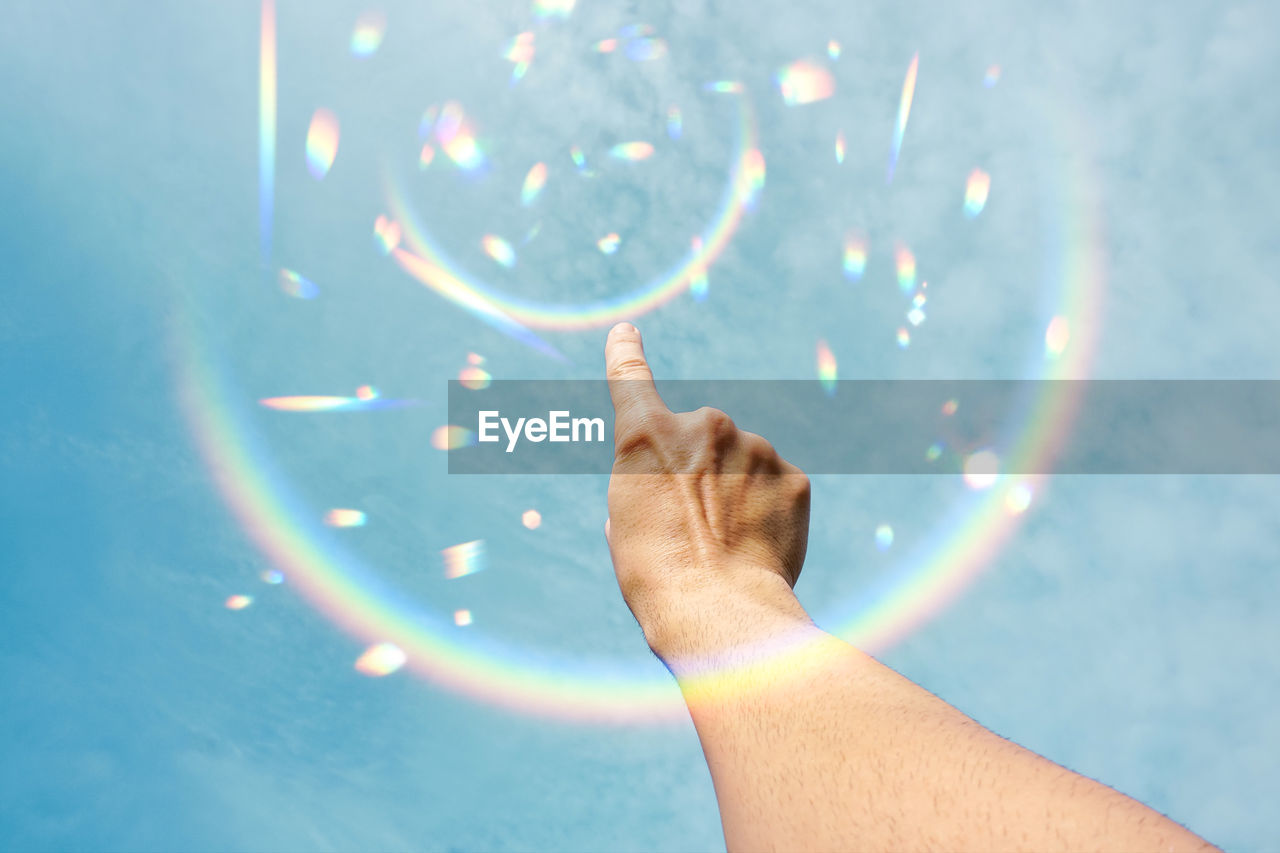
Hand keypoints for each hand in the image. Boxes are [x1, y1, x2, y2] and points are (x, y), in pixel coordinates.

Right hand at [603, 323, 812, 664]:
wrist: (718, 611)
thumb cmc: (656, 576)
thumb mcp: (624, 528)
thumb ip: (646, 490)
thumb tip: (670, 494)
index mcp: (647, 436)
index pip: (631, 380)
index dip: (626, 354)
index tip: (627, 332)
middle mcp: (704, 425)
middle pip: (701, 441)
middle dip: (699, 473)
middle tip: (692, 527)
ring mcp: (755, 447)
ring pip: (744, 464)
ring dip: (736, 494)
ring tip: (725, 546)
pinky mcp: (794, 477)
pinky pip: (778, 487)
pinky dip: (769, 511)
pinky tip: (758, 547)